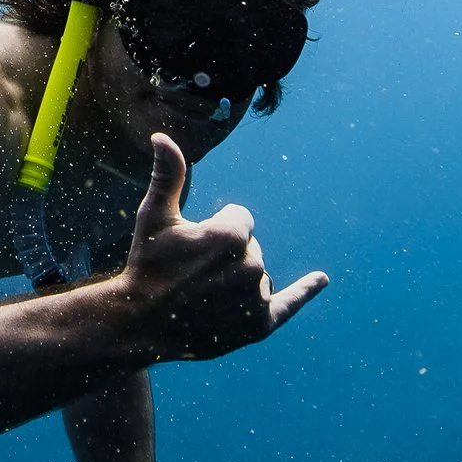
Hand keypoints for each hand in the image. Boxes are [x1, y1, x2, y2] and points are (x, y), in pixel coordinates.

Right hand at [117, 134, 326, 363]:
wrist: (140, 324)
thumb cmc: (147, 265)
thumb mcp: (154, 216)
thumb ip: (168, 175)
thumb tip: (161, 136)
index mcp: (232, 235)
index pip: (241, 219)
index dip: (214, 228)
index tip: (191, 247)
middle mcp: (252, 265)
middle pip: (250, 247)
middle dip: (227, 254)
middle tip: (193, 273)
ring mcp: (257, 297)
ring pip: (257, 274)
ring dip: (238, 278)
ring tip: (204, 294)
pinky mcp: (260, 325)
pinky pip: (289, 303)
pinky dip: (305, 291)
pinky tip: (321, 279)